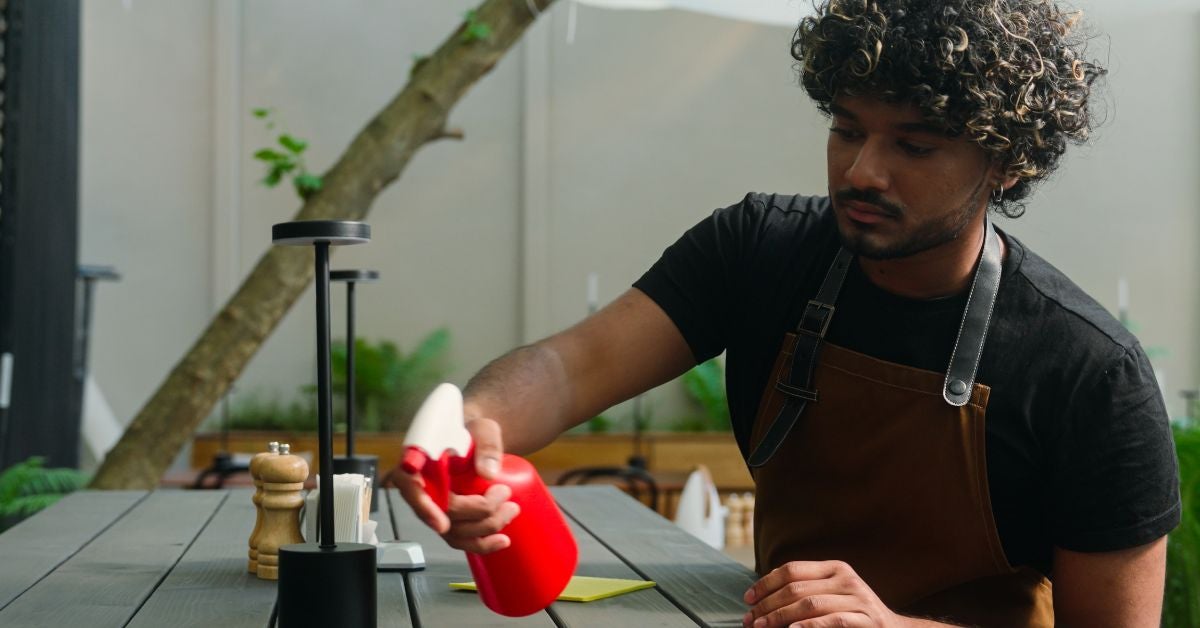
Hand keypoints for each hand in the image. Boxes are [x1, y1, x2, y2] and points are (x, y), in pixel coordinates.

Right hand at [395, 417, 520, 553]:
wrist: (479, 439)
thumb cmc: (474, 430)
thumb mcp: (483, 428)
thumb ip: (487, 445)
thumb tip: (488, 472)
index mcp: (418, 461)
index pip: (409, 486)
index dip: (423, 507)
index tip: (442, 523)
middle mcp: (421, 487)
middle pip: (440, 513)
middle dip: (476, 512)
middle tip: (504, 495)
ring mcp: (435, 507)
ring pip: (452, 532)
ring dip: (484, 530)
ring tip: (511, 511)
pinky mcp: (451, 518)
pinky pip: (461, 539)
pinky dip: (482, 544)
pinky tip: (502, 541)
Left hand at [742, 560, 901, 627]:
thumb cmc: (853, 614)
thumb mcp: (831, 595)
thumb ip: (805, 590)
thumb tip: (761, 598)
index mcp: (834, 568)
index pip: (792, 570)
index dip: (766, 583)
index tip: (748, 599)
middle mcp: (846, 579)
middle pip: (796, 588)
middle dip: (768, 604)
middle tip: (750, 619)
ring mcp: (858, 599)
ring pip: (810, 604)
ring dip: (780, 617)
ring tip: (762, 627)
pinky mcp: (866, 620)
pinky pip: (833, 620)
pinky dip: (809, 626)